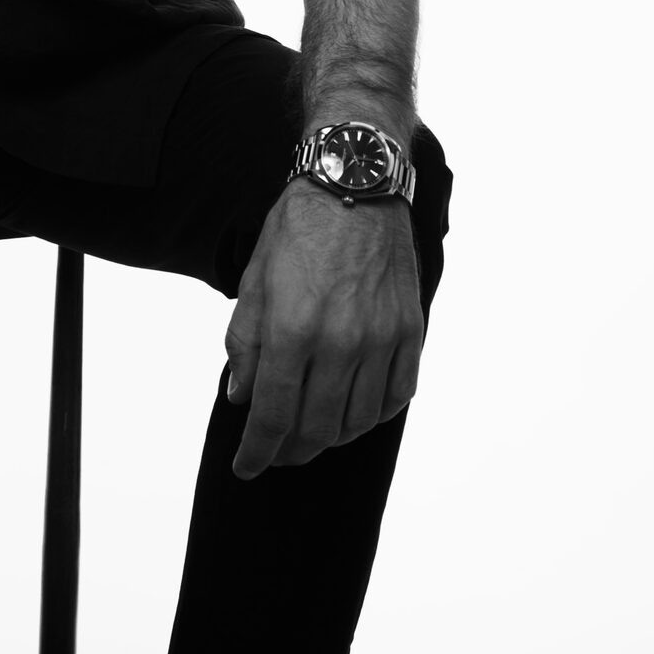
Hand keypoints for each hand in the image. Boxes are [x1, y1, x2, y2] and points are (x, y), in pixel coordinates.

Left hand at [224, 180, 423, 476]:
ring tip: (310, 433)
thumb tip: (243, 397)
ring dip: (329, 438)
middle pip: (316, 429)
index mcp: (294, 329)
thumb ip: (245, 345)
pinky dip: (372, 416)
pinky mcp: (409, 332)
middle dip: (289, 451)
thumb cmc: (298, 229)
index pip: (273, 416)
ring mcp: (382, 339)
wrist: (355, 186)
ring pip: (357, 421)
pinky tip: (354, 412)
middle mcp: (341, 341)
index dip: (257, 452)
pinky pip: (396, 396)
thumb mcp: (254, 282)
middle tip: (275, 452)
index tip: (247, 467)